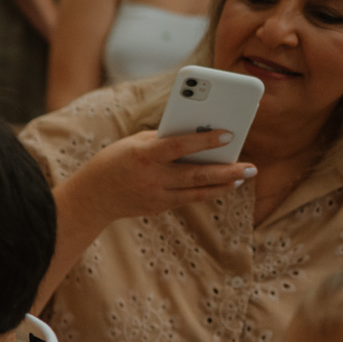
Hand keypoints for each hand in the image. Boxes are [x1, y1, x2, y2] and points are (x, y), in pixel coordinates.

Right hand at [64, 129, 254, 227]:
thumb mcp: (134, 143)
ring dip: (223, 184)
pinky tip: (222, 185)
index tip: (229, 134)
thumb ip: (164, 139)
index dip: (205, 141)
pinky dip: (206, 190)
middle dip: (226, 171)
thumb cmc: (115, 161)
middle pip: (195, 174)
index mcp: (144, 155)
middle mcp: (151, 178)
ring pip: (196, 191)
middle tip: (251, 167)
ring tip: (242, 177)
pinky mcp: (158, 207)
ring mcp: (155, 196)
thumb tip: (197, 136)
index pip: (179, 146)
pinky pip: (187, 198)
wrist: (92, 197)